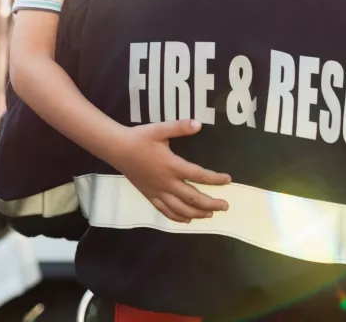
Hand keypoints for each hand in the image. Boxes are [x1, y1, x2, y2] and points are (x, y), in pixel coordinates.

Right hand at [108, 120, 231, 222]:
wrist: (117, 149)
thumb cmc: (139, 138)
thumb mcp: (160, 129)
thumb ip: (180, 127)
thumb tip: (199, 124)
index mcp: (171, 166)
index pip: (199, 175)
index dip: (215, 179)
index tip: (228, 180)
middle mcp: (166, 182)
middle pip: (192, 198)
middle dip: (210, 204)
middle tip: (225, 206)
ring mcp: (157, 191)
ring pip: (180, 209)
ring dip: (197, 213)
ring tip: (210, 215)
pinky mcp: (149, 195)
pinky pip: (165, 211)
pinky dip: (177, 217)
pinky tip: (186, 220)